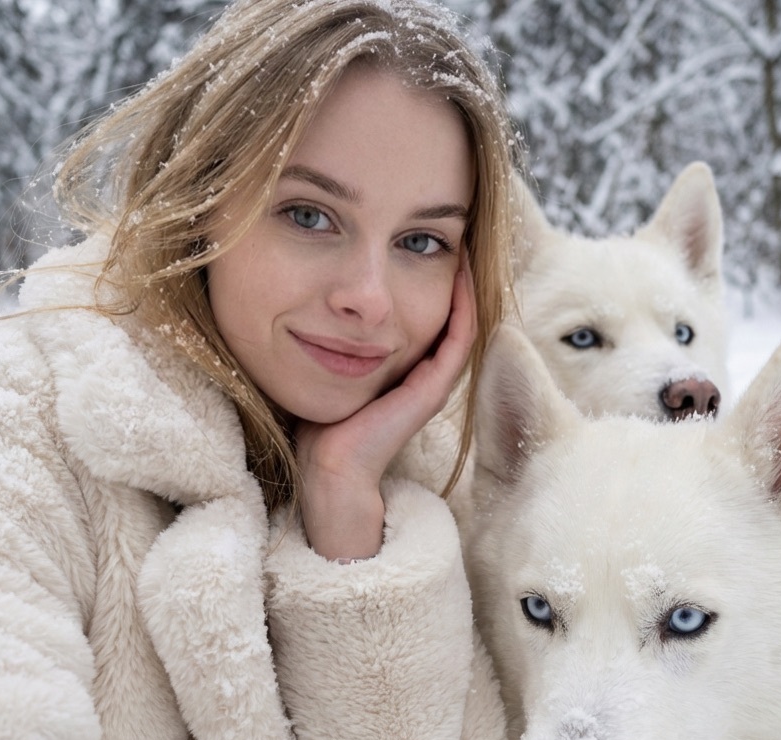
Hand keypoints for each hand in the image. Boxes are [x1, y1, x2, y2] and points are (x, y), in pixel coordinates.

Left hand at [295, 252, 477, 559]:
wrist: (328, 465)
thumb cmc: (320, 422)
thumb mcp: (328, 368)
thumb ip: (332, 340)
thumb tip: (315, 303)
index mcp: (404, 371)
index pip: (427, 316)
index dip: (431, 279)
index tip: (422, 241)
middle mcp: (424, 375)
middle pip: (449, 316)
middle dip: (451, 274)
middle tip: (453, 233)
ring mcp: (432, 382)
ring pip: (462, 322)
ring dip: (465, 282)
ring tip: (463, 242)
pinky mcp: (432, 389)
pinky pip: (459, 336)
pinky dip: (464, 303)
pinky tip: (460, 269)